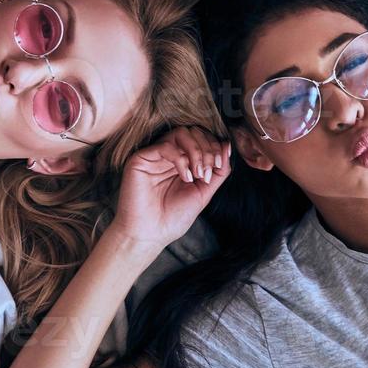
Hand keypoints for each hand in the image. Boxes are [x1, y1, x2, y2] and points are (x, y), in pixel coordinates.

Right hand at [107, 127, 230, 255]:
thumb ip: (217, 171)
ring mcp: (155, 155)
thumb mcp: (203, 193)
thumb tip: (227, 146)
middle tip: (206, 172)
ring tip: (197, 173)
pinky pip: (165, 145)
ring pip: (181, 133)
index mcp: (183, 161)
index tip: (219, 165)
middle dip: (207, 149)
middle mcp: (169, 155)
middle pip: (193, 132)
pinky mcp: (140, 159)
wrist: (150, 234)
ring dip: (196, 151)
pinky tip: (184, 176)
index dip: (214, 147)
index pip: (202, 138)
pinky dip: (180, 159)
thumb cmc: (173, 217)